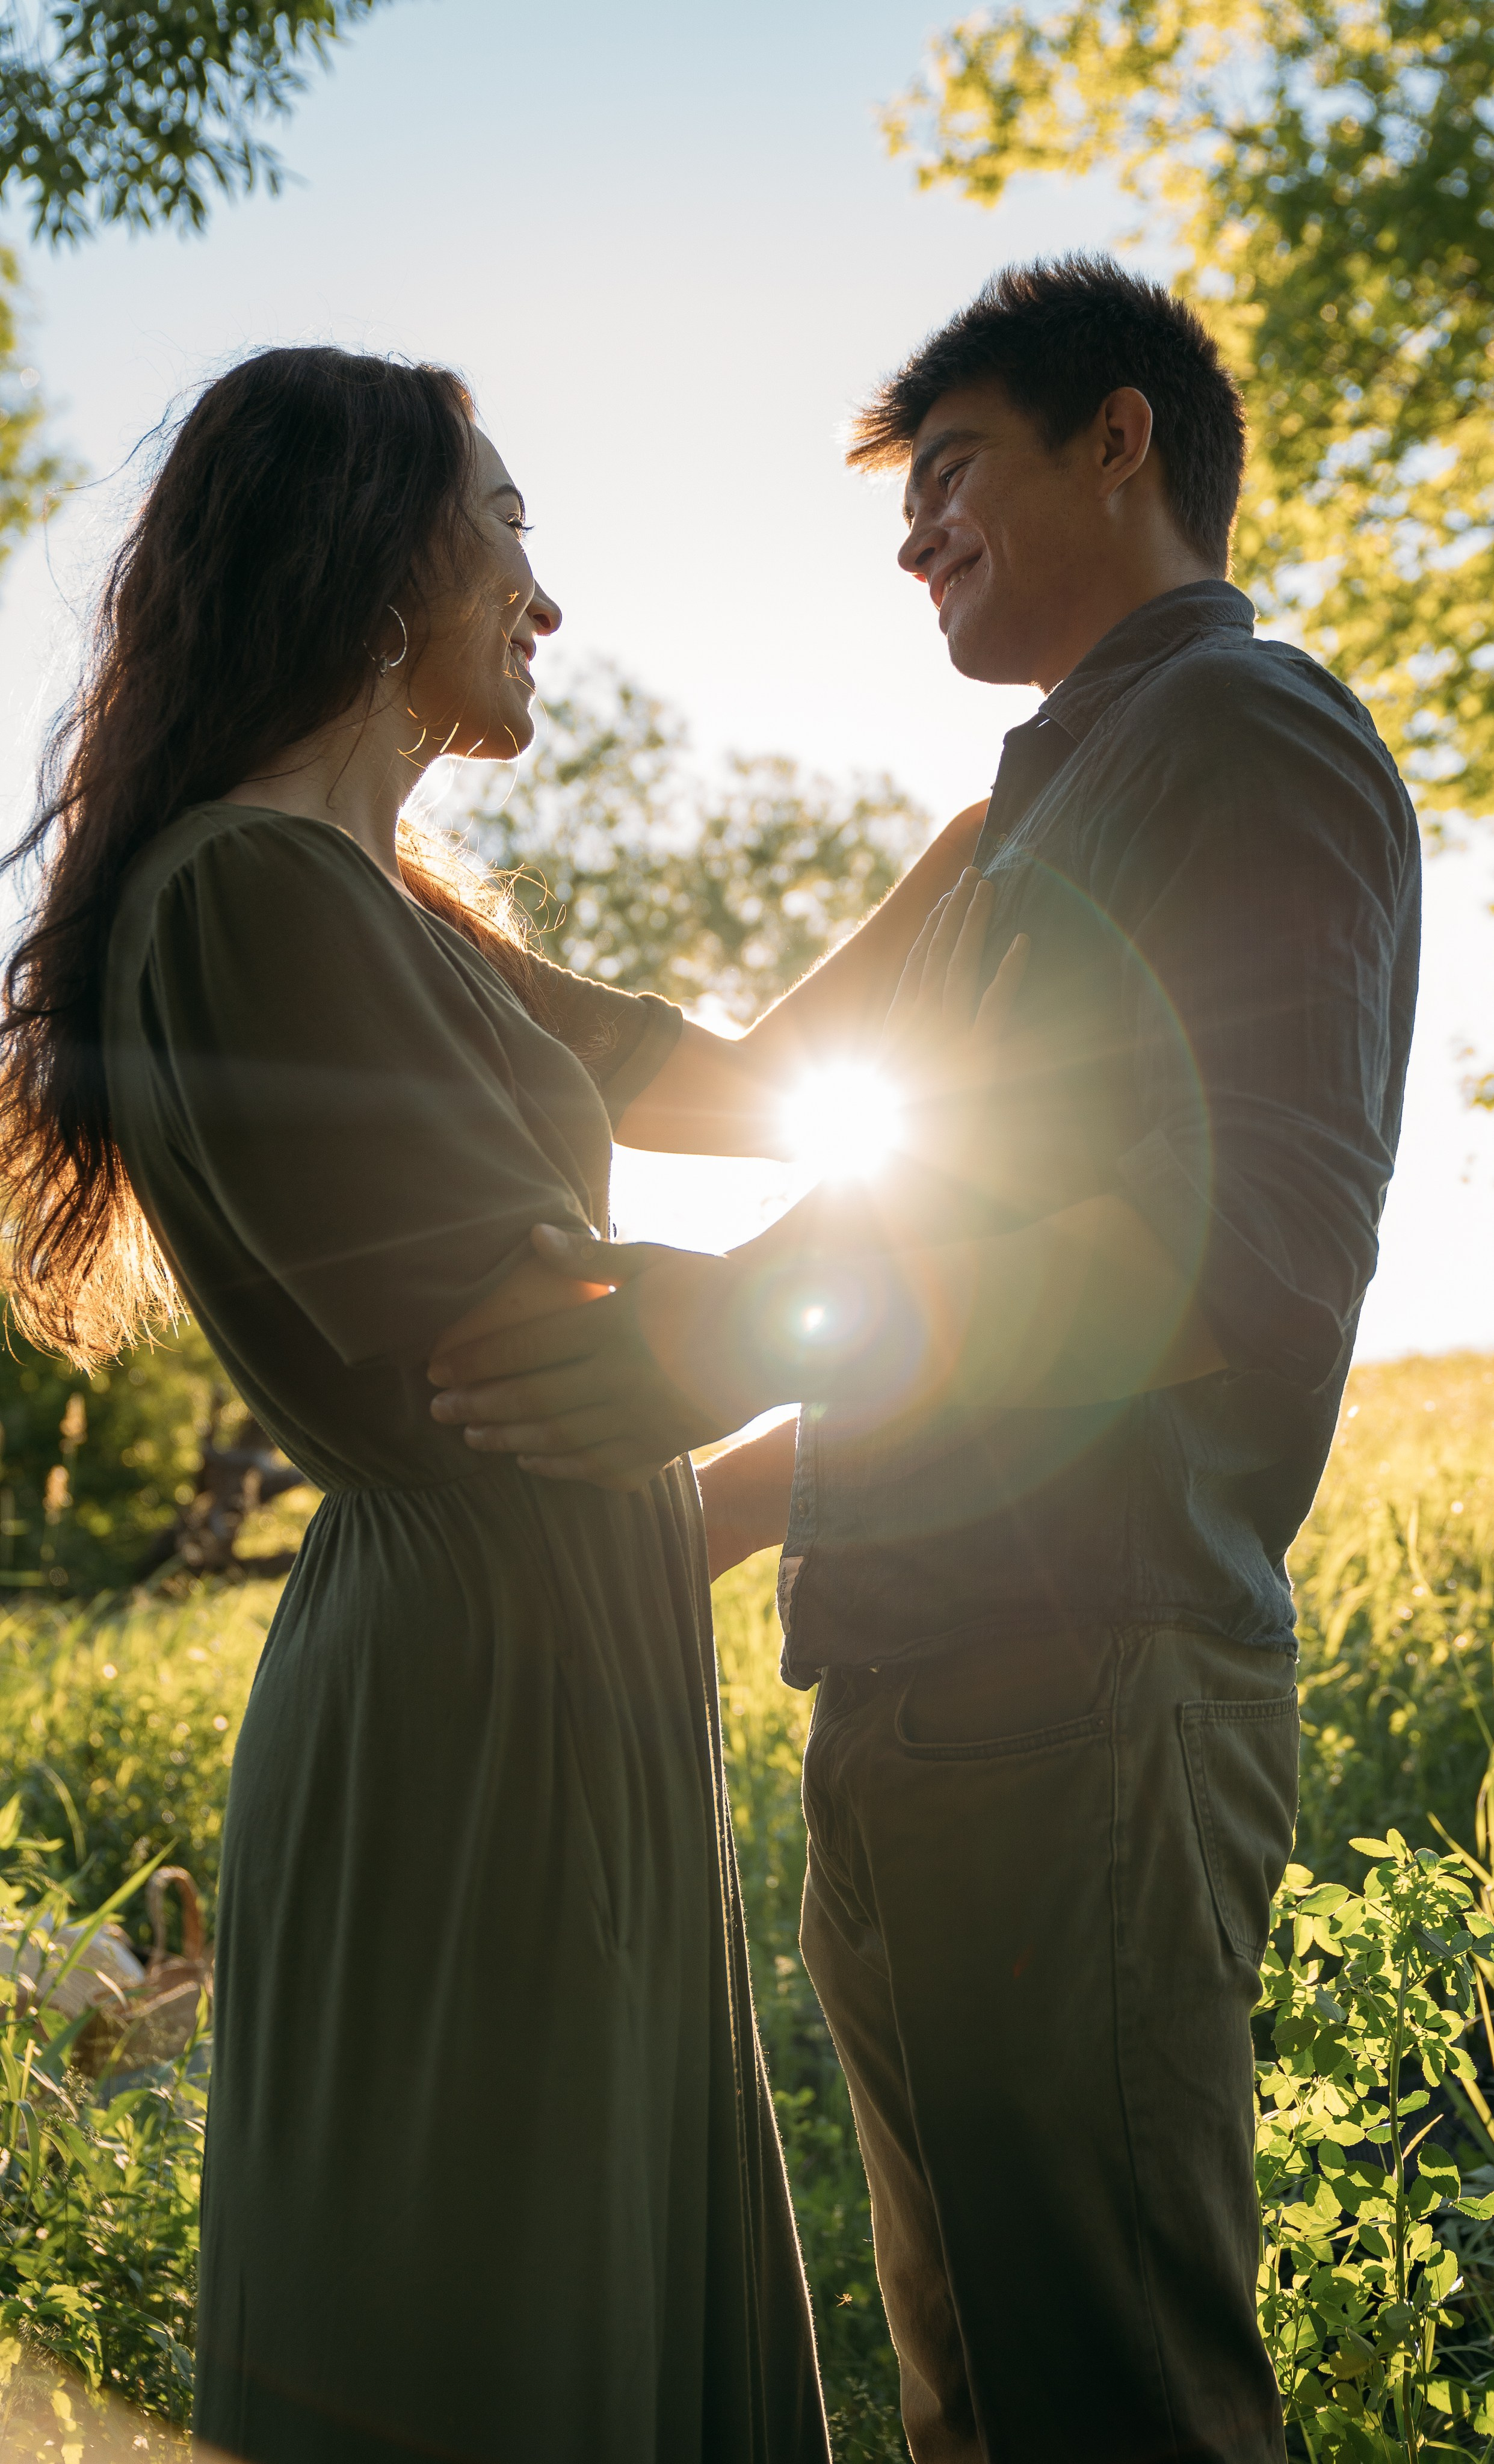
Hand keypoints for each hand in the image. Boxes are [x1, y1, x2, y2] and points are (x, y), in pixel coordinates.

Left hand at [428, 1227, 780, 1489]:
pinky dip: (561, 1465)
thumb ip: (590, 1256)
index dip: (478, 1359)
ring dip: (510, 1437)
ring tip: (471, 1436)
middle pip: (535, 1396)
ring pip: (562, 1435)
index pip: (528, 1346)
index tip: (437, 1367)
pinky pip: (602, 1463)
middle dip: (480, 1404)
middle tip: (436, 1411)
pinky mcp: (665, 1442)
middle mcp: (621, 1375)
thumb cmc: (715, 1285)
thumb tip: (532, 1235)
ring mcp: (643, 1415)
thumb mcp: (654, 1260)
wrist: (785, 1332)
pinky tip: (531, 1461)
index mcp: (613, 1325)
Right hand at [880, 871, 1027, 1195]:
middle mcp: (918, 1029)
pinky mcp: (976, 1060)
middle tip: (973, 874)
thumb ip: (899, 1075)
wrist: (898, 1180)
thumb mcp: (895, 1103)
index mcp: (899, 1035)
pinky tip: (1023, 942)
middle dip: (955, 912)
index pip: (915, 969)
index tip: (945, 902)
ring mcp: (945, 1041)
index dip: (932, 932)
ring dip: (976, 924)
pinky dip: (1009, 972)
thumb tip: (900, 1067)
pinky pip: (995, 1006)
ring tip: (990, 887)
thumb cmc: (894, 1149)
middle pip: (938, 956)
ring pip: (962, 967)